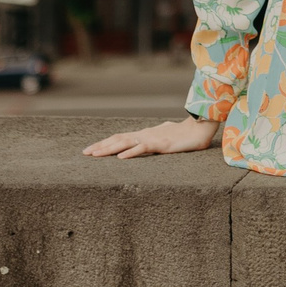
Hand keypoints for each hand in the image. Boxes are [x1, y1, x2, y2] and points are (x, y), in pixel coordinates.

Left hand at [82, 116, 221, 158]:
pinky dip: (131, 153)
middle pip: (118, 140)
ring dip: (109, 149)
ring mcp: (152, 138)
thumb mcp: (166, 137)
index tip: (91, 150)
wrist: (200, 128)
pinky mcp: (161, 144)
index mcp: (145, 134)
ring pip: (126, 143)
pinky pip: (143, 148)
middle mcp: (144, 134)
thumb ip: (156, 139)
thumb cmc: (185, 134)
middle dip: (100, 147)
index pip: (120, 138)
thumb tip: (152, 140)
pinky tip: (120, 158)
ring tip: (95, 154)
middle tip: (85, 153)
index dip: (105, 143)